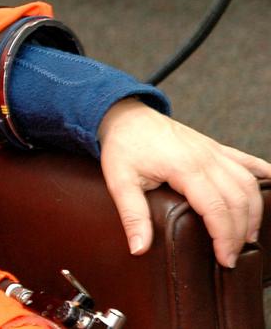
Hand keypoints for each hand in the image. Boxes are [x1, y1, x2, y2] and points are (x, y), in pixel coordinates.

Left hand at [98, 99, 270, 267]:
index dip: (225, 237)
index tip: (224, 259)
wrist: (124, 114)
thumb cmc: (122, 146)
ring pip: (247, 184)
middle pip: (238, 200)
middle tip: (232, 256)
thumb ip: (132, 215)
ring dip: (253, 212)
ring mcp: (213, 151)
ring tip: (247, 237)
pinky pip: (247, 161)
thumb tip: (139, 248)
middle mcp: (206, 158)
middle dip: (240, 232)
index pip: (216, 209)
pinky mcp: (215, 147)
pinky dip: (264, 175)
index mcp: (184, 167)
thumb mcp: (118, 180)